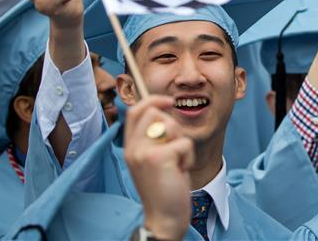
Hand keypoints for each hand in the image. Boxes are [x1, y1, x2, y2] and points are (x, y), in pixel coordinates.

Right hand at [124, 96, 192, 240]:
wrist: (164, 217)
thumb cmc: (164, 187)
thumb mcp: (152, 159)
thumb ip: (153, 138)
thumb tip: (163, 112)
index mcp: (130, 147)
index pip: (135, 111)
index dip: (152, 100)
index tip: (168, 102)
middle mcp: (133, 148)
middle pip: (154, 112)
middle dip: (173, 127)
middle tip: (175, 150)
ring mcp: (143, 152)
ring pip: (172, 126)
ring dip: (182, 143)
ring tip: (176, 163)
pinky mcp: (158, 157)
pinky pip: (184, 142)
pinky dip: (188, 156)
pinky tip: (180, 171)